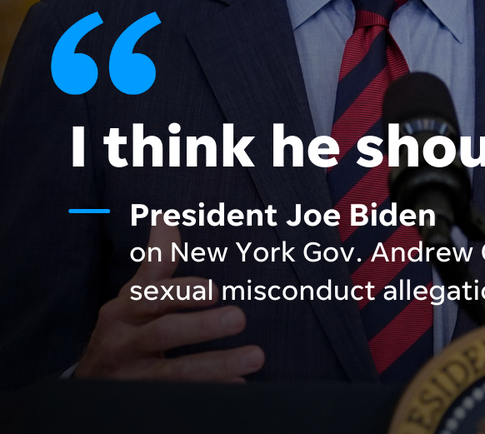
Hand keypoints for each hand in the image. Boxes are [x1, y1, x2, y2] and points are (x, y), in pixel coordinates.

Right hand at [74, 224, 263, 380]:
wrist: (92, 382)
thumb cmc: (125, 328)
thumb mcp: (134, 295)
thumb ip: (156, 260)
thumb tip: (166, 218)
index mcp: (123, 311)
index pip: (152, 298)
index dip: (182, 293)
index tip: (214, 289)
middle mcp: (124, 345)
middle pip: (164, 334)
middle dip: (202, 327)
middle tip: (239, 317)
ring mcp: (133, 379)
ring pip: (176, 374)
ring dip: (219, 365)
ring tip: (255, 356)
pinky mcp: (144, 403)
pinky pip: (181, 399)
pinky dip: (212, 393)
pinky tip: (239, 384)